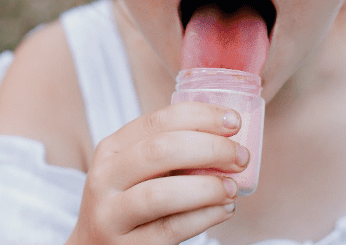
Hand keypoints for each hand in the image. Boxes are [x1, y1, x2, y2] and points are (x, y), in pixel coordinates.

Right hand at [66, 101, 247, 244]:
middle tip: (240, 156)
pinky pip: (171, 229)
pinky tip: (224, 210)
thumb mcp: (136, 170)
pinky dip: (204, 216)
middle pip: (160, 151)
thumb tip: (227, 133)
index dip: (200, 116)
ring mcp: (110, 215)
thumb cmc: (130, 202)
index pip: (157, 121)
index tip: (234, 121)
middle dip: (209, 148)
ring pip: (161, 194)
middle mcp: (105, 178)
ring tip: (233, 188)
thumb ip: (170, 151)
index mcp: (112, 149)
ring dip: (207, 187)